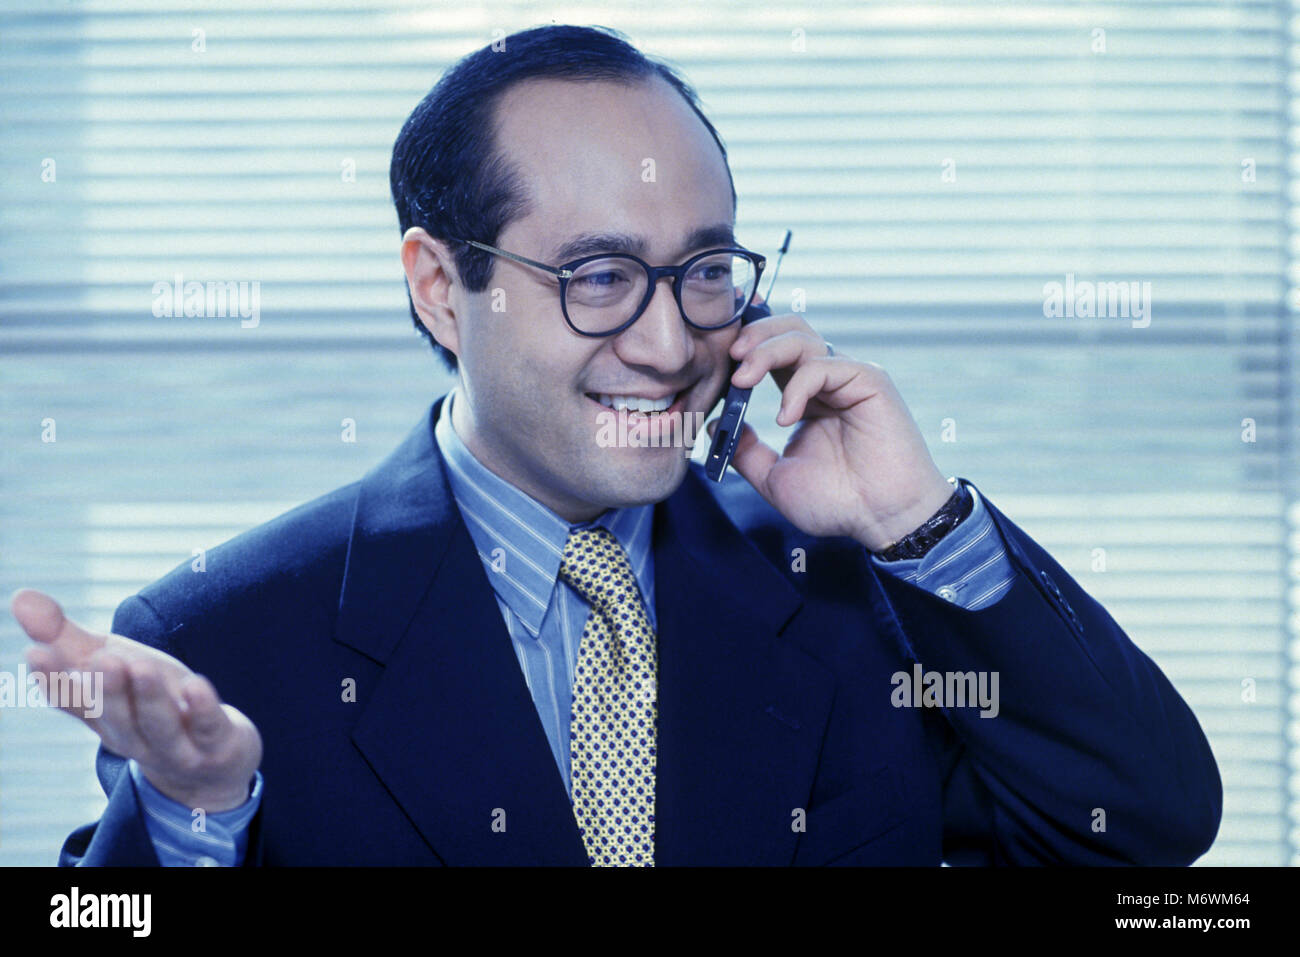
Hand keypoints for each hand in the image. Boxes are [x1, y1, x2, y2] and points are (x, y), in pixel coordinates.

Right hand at [10, 589, 261, 811]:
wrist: (212, 761)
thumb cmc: (150, 701)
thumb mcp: (111, 665)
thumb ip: (65, 637)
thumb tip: (18, 596)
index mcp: (101, 717)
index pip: (72, 702)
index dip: (54, 682)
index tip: (37, 654)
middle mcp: (133, 736)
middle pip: (115, 716)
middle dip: (106, 689)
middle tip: (99, 659)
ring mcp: (176, 747)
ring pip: (158, 726)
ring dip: (148, 698)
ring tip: (140, 665)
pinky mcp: (217, 744)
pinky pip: (208, 728)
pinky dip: (201, 709)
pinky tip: (196, 685)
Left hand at [710, 310, 953, 550]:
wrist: (881, 520)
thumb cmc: (839, 503)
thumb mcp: (775, 478)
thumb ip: (746, 452)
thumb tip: (715, 426)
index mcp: (806, 396)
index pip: (773, 352)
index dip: (746, 346)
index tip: (717, 357)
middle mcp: (828, 381)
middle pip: (788, 330)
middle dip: (754, 335)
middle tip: (730, 357)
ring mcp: (849, 378)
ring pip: (802, 338)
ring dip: (766, 351)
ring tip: (743, 379)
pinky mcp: (870, 381)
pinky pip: (823, 364)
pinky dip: (797, 385)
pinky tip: (786, 417)